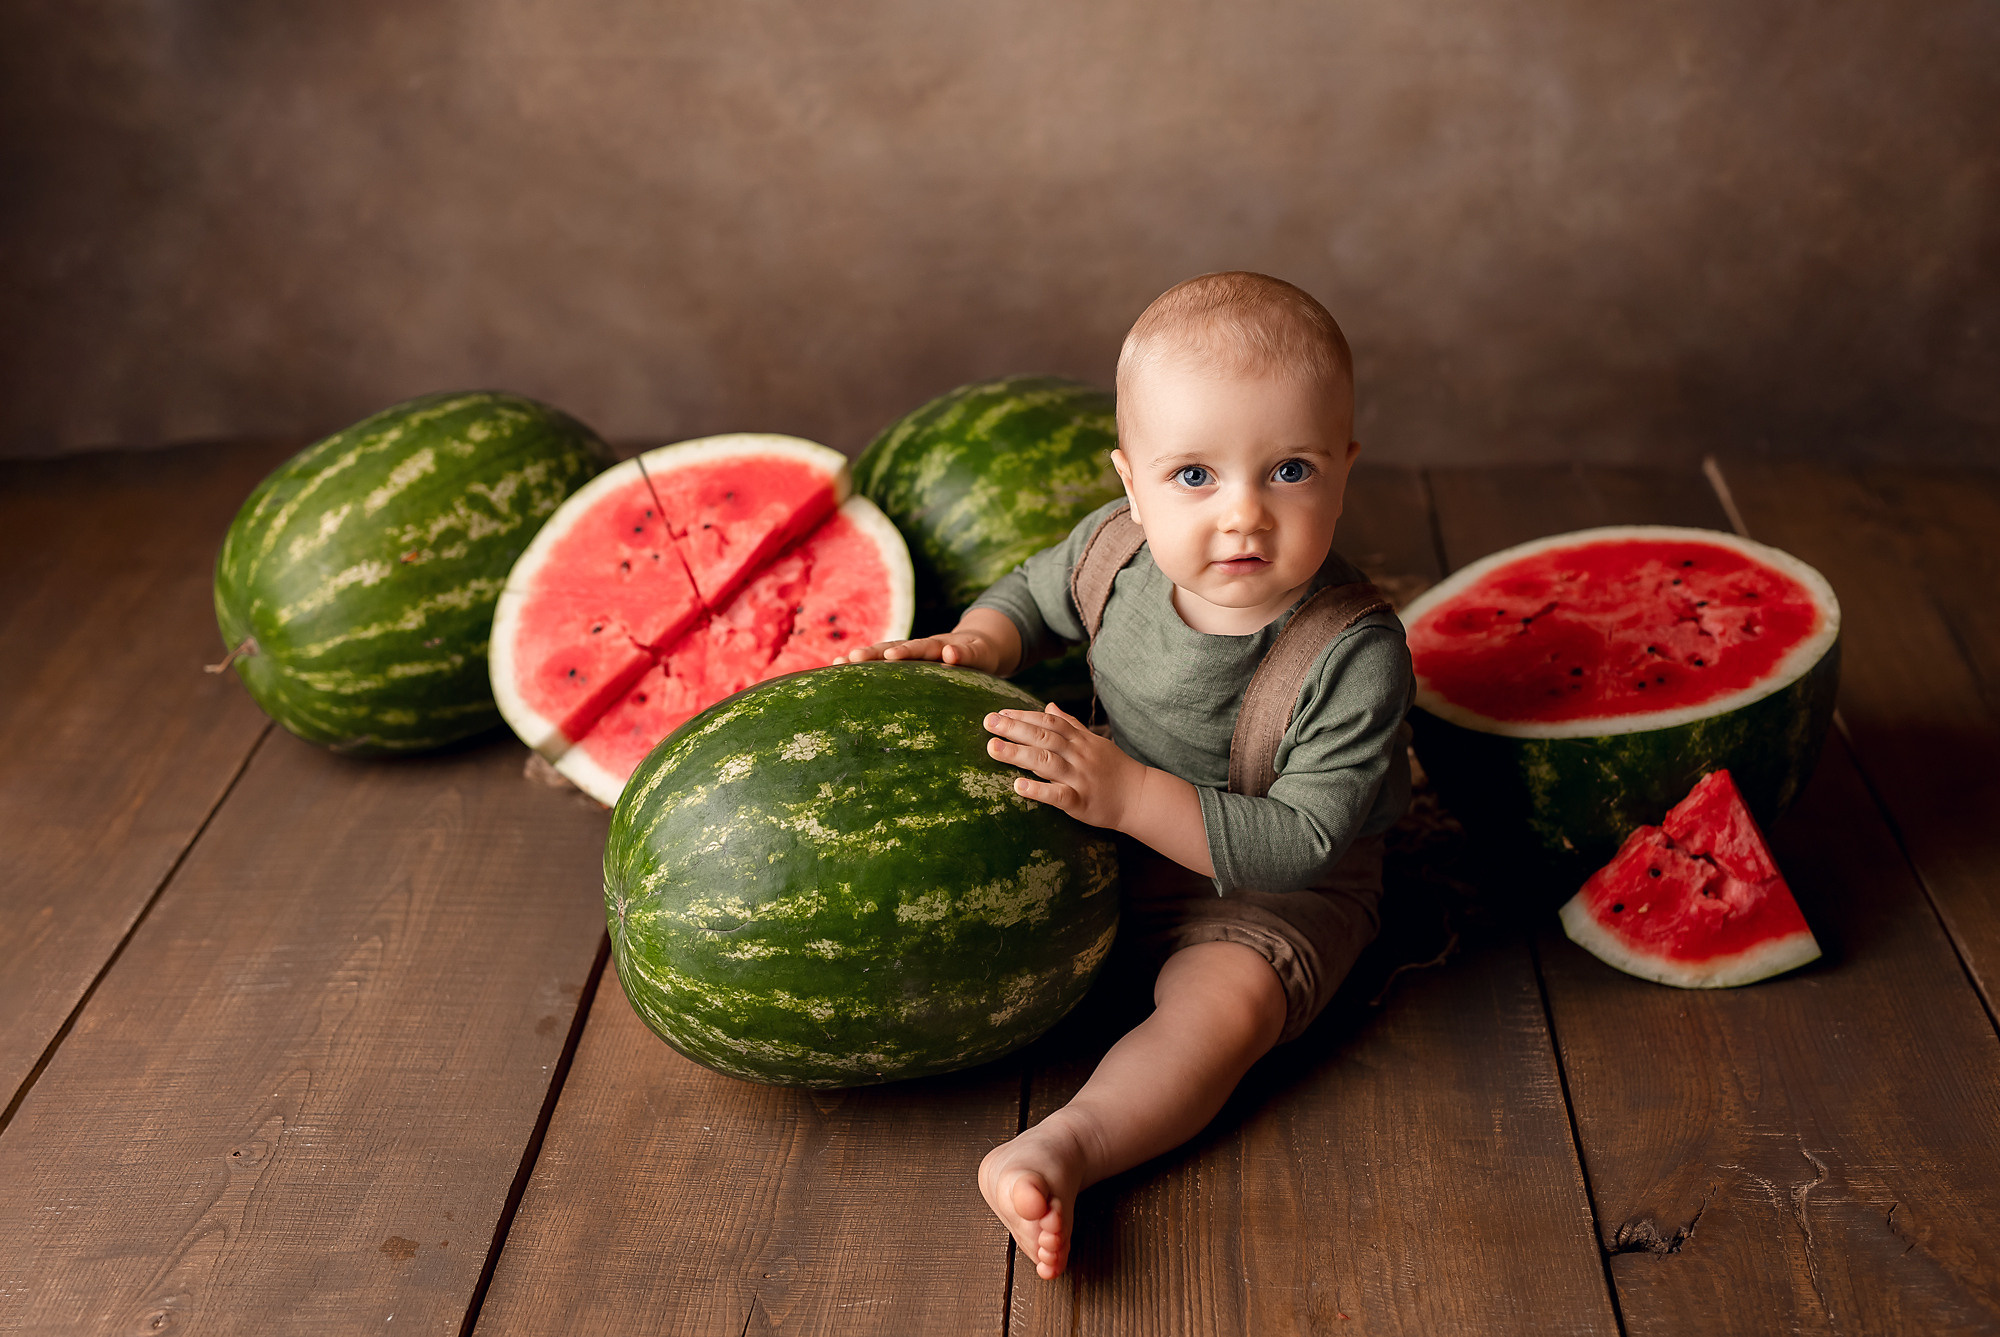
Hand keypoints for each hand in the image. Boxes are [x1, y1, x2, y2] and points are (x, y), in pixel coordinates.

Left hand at [838, 607, 1022, 674]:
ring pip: (926, 647)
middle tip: (855, 657)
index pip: (880, 658)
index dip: (860, 661)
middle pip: (896, 650)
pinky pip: (966, 653)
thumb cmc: (945, 670)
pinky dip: (958, 653)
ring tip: (893, 655)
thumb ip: (901, 689)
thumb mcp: (923, 679)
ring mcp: (947, 647)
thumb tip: (868, 716)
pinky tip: (951, 657)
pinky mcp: (972, 651)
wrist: (982, 647)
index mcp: (909, 658)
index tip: (836, 665)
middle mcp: (923, 649)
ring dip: (909, 649)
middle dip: (874, 653)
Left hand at [983, 701, 1146, 830]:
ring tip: (993, 748)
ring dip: (1018, 754)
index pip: (1049, 722)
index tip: (1000, 712)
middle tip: (988, 722)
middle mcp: (1078, 755)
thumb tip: (1049, 705)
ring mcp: (1080, 778)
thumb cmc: (1113, 768)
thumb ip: (1070, 724)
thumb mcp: (1093, 741)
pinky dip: (1039, 790)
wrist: (1140, 796)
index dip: (1024, 716)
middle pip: (1044, 737)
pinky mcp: (1081, 801)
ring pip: (1047, 762)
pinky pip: (1059, 795)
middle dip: (1014, 729)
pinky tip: (1018, 786)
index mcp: (1080, 740)